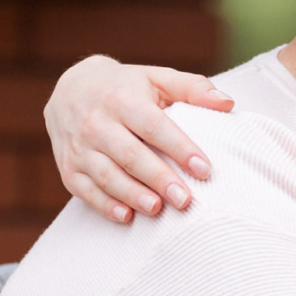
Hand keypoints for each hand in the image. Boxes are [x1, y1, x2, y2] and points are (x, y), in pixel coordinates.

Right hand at [45, 55, 233, 222]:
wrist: (70, 89)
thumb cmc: (126, 88)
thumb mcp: (156, 79)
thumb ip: (193, 88)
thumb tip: (227, 102)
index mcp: (122, 99)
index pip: (154, 126)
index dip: (180, 148)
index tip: (204, 169)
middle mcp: (97, 123)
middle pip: (130, 155)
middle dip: (158, 178)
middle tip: (184, 199)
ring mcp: (80, 147)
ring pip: (106, 175)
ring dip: (131, 194)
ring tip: (157, 209)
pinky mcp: (69, 168)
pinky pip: (84, 190)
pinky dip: (104, 205)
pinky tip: (126, 216)